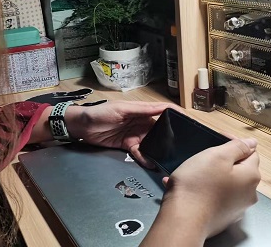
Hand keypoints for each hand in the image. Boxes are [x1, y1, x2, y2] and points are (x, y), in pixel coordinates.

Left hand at [65, 100, 179, 166]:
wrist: (80, 127)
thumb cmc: (99, 113)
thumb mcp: (120, 109)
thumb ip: (141, 110)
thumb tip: (163, 108)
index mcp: (140, 110)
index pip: (162, 111)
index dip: (176, 115)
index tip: (190, 121)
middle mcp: (141, 122)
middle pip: (161, 129)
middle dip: (171, 136)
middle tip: (184, 145)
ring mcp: (135, 135)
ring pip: (153, 142)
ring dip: (160, 149)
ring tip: (171, 156)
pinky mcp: (128, 146)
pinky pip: (141, 153)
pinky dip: (147, 158)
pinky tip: (152, 163)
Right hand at [163, 138, 259, 237]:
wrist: (183, 218)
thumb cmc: (198, 186)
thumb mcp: (217, 156)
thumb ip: (237, 147)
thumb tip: (251, 142)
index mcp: (250, 176)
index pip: (250, 152)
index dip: (233, 143)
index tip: (216, 140)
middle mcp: (248, 194)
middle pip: (239, 169)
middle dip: (222, 161)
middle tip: (203, 157)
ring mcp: (236, 207)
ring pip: (225, 183)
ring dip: (211, 176)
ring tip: (192, 173)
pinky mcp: (222, 216)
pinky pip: (215, 196)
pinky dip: (205, 190)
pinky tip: (189, 187)